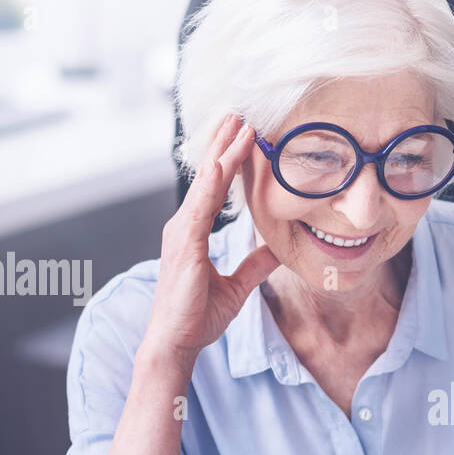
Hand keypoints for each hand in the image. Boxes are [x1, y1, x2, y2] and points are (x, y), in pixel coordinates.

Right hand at [145, 113, 279, 367]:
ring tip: (238, 124)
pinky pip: (200, 207)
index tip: (244, 134)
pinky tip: (222, 162)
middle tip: (241, 112)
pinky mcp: (185, 245)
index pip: (215, 187)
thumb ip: (256, 263)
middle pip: (207, 176)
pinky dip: (211, 183)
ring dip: (222, 152)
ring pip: (205, 183)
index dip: (229, 159)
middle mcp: (183, 226)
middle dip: (224, 143)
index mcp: (193, 232)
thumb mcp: (237, 285)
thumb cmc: (198, 316)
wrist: (176, 342)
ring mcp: (181, 233)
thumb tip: (277, 247)